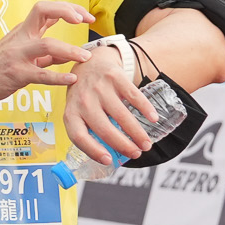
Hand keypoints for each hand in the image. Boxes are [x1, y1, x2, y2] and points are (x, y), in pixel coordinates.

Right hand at [0, 2, 93, 103]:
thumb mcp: (19, 55)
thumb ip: (44, 55)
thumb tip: (67, 55)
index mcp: (22, 31)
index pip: (46, 9)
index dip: (68, 8)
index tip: (85, 16)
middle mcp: (20, 38)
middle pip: (43, 11)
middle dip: (68, 11)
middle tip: (85, 21)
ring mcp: (17, 55)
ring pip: (47, 45)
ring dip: (69, 50)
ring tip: (85, 58)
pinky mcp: (16, 74)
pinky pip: (41, 75)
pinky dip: (58, 77)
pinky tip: (71, 79)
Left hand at [65, 40, 154, 165]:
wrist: (90, 63)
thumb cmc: (85, 96)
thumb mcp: (78, 111)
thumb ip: (89, 131)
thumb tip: (110, 158)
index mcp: (71, 113)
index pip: (79, 136)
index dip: (93, 150)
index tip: (109, 160)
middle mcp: (83, 101)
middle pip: (104, 129)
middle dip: (123, 145)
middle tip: (136, 153)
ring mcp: (99, 88)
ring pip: (121, 115)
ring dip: (136, 133)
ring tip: (146, 144)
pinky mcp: (114, 77)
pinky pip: (133, 96)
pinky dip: (145, 108)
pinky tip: (153, 119)